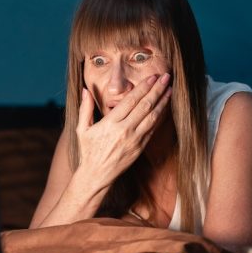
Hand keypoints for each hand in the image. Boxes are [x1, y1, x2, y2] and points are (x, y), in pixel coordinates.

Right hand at [76, 73, 171, 187]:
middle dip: (156, 90)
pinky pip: (153, 129)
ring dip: (162, 102)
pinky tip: (165, 107)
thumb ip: (85, 108)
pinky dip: (160, 117)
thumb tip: (85, 90)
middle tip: (165, 77)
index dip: (143, 87)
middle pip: (144, 106)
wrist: (97, 175)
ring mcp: (134, 140)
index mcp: (110, 123)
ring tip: (169, 89)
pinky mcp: (140, 147)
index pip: (130, 101)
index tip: (151, 77)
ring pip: (152, 117)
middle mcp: (124, 130)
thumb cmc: (88, 151)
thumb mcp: (81, 129)